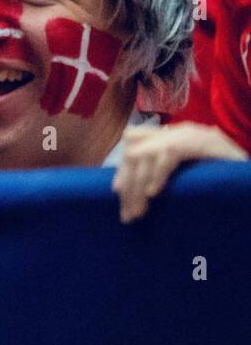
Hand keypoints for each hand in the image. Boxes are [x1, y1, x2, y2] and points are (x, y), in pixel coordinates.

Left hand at [112, 122, 247, 223]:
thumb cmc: (226, 176)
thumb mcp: (193, 173)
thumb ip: (167, 171)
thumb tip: (136, 189)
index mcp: (175, 134)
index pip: (134, 141)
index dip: (124, 168)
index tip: (118, 193)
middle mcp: (180, 130)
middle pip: (135, 150)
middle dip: (127, 183)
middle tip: (128, 214)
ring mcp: (192, 134)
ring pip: (146, 154)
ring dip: (138, 186)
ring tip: (139, 212)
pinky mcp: (204, 142)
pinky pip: (171, 154)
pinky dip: (158, 174)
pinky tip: (154, 194)